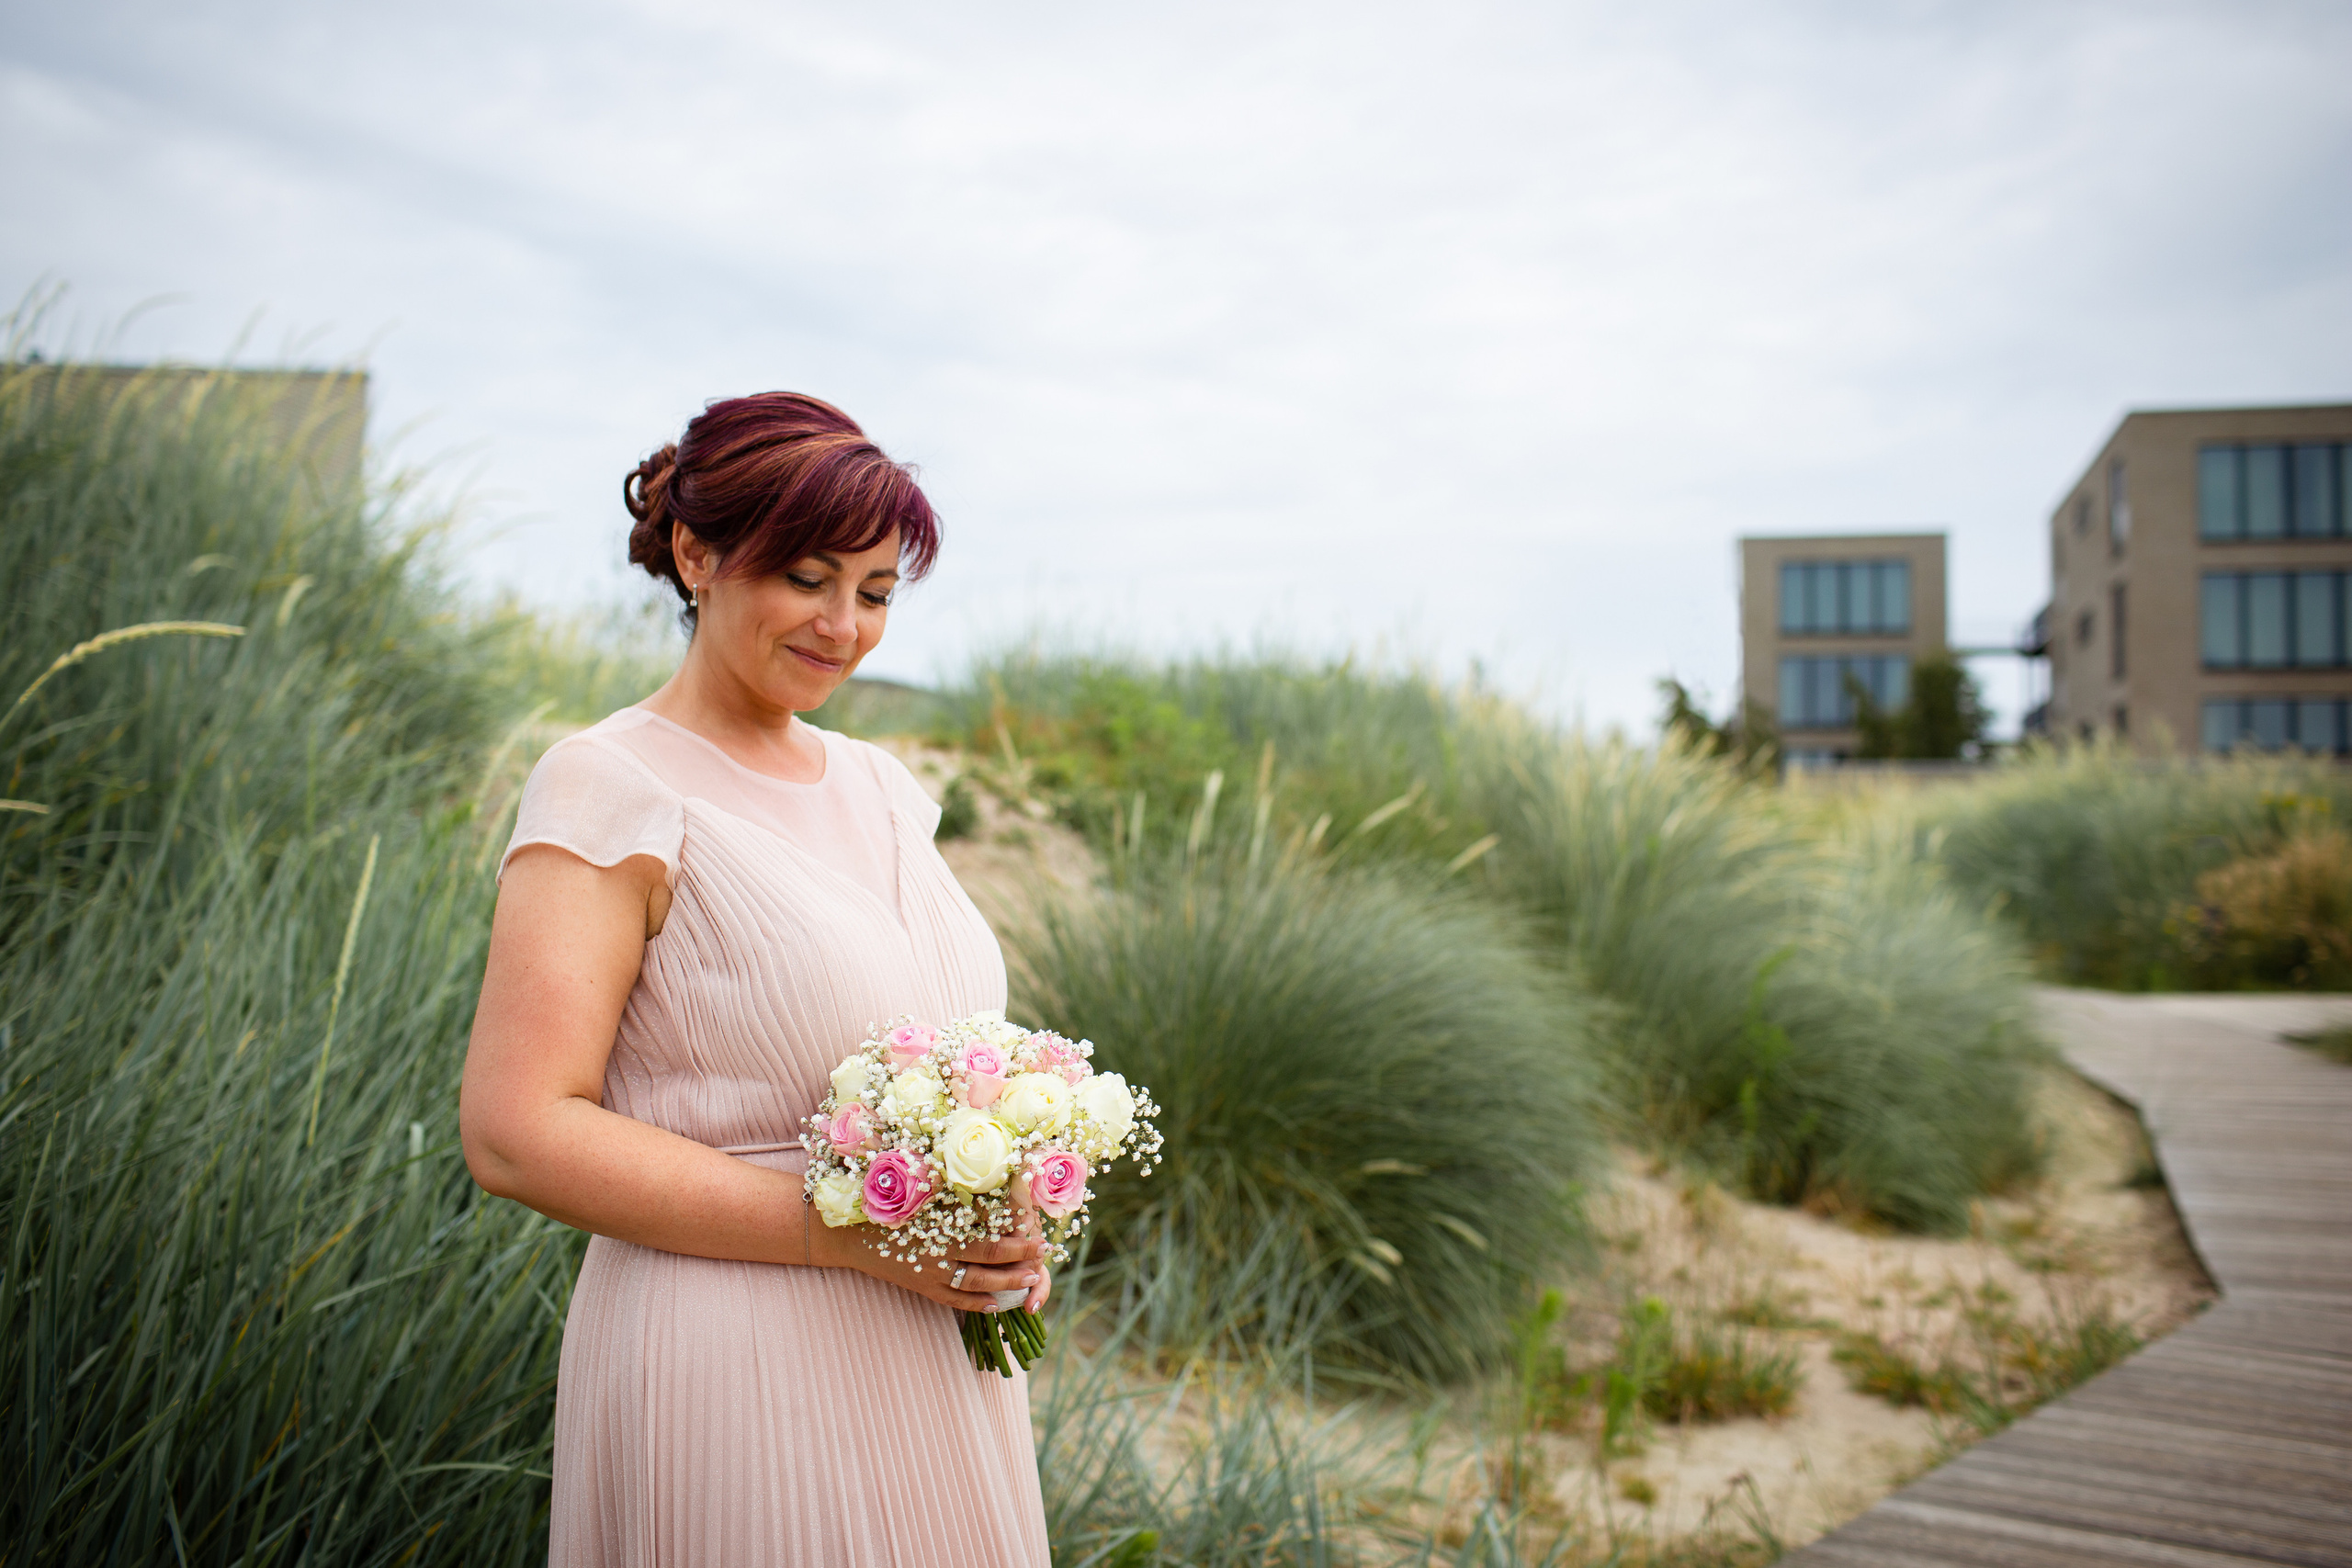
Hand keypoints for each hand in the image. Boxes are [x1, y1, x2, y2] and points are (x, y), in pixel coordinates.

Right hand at [811, 1200, 1046, 1313]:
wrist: (844, 1235)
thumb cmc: (880, 1202)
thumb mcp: (914, 1186)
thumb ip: (946, 1179)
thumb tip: (983, 1168)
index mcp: (938, 1229)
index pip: (989, 1238)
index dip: (1016, 1238)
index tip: (1037, 1230)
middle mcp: (937, 1255)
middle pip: (989, 1261)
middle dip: (1019, 1259)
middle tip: (1043, 1253)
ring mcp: (929, 1275)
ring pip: (976, 1285)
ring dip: (1006, 1283)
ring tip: (1031, 1280)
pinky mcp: (921, 1288)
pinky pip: (954, 1301)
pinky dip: (977, 1305)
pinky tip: (997, 1305)